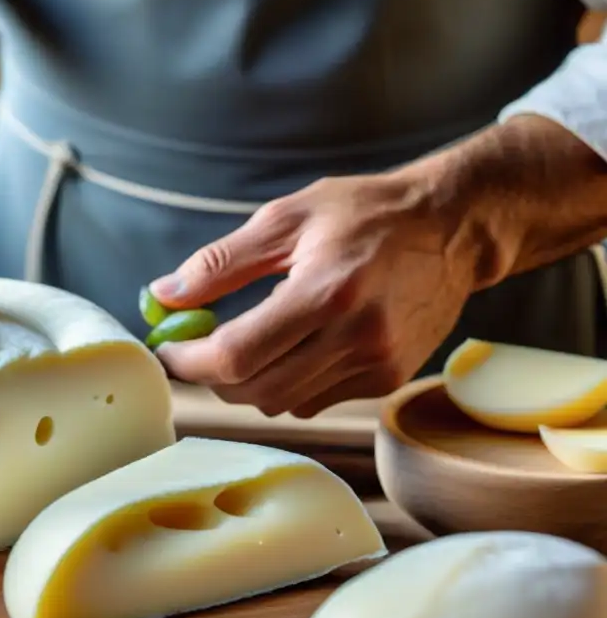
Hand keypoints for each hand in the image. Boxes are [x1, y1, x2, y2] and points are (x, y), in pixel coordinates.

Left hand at [151, 172, 480, 417]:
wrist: (452, 228)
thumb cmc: (366, 213)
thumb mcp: (286, 218)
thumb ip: (221, 263)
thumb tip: (163, 295)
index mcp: (325, 291)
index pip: (237, 355)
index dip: (190, 361)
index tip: (168, 350)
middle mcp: (356, 337)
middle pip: (254, 390)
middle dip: (212, 376)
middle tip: (197, 347)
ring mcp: (376, 365)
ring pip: (281, 404)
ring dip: (247, 383)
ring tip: (244, 342)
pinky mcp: (387, 380)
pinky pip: (313, 401)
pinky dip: (287, 384)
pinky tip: (293, 347)